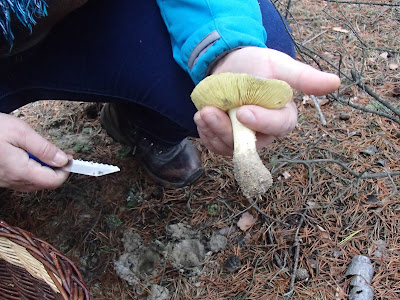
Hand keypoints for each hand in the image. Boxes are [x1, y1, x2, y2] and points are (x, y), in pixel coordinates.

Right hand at [0, 113, 69, 191]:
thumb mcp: (20, 132)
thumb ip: (43, 148)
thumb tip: (62, 160)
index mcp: (20, 171)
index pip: (53, 181)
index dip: (65, 170)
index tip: (69, 158)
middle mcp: (12, 180)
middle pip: (44, 183)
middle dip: (55, 169)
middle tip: (56, 152)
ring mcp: (4, 181)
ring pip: (33, 182)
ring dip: (42, 169)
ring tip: (39, 150)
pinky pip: (20, 179)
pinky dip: (30, 169)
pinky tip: (25, 154)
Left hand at [193, 47, 340, 155]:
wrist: (231, 66)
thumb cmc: (257, 65)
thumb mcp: (278, 65)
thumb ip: (303, 77)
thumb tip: (335, 83)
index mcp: (283, 117)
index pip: (279, 126)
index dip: (263, 122)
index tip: (244, 112)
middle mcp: (265, 133)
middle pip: (250, 144)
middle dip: (227, 131)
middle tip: (208, 114)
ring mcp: (245, 140)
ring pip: (230, 148)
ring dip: (213, 132)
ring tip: (202, 114)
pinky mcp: (227, 141)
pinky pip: (217, 146)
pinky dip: (206, 135)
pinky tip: (200, 119)